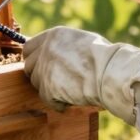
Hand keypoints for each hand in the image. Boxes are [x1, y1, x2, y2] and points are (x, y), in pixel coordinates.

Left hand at [22, 26, 139, 122]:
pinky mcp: (47, 87)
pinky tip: (70, 102)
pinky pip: (46, 99)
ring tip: (68, 91)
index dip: (34, 59)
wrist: (110, 72)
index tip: (41, 67)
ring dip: (49, 89)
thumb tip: (55, 54)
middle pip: (29, 66)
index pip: (29, 48)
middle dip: (39, 75)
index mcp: (54, 35)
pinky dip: (57, 103)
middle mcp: (45, 49)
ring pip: (36, 83)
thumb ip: (63, 46)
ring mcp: (45, 68)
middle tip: (55, 83)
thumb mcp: (81, 41)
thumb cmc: (104, 58)